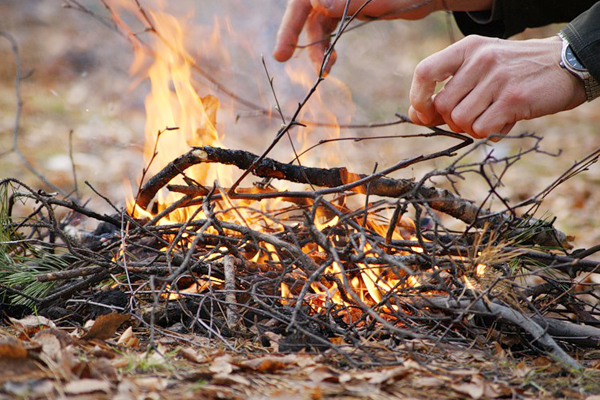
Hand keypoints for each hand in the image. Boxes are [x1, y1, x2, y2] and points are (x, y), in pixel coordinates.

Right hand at [273, 0, 445, 70]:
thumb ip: (350, 0)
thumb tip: (316, 4)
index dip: (291, 21)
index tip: (285, 48)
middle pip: (303, 8)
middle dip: (292, 33)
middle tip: (281, 57)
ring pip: (315, 20)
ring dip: (315, 46)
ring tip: (324, 70)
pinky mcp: (347, 7)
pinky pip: (327, 25)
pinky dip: (326, 45)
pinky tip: (330, 63)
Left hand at [408, 35, 586, 138]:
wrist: (565, 65)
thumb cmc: (513, 72)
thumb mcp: (478, 69)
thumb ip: (447, 90)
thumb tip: (416, 116)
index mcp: (467, 48)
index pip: (425, 72)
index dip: (418, 98)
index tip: (425, 113)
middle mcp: (480, 59)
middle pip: (442, 105)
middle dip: (451, 120)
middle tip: (472, 116)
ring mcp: (497, 78)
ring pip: (460, 120)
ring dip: (471, 128)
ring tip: (490, 117)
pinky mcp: (513, 98)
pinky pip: (481, 129)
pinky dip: (489, 133)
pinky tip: (503, 121)